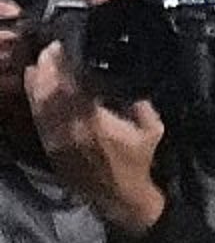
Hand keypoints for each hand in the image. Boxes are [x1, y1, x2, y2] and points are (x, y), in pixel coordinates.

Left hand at [24, 39, 167, 242]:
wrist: (116, 196)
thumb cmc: (136, 162)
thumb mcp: (152, 129)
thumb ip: (141, 103)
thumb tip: (130, 83)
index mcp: (94, 121)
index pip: (72, 84)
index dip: (65, 63)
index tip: (67, 45)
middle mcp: (68, 127)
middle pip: (48, 89)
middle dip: (48, 66)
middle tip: (52, 47)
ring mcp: (54, 137)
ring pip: (37, 102)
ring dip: (38, 79)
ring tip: (42, 61)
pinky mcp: (47, 145)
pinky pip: (36, 116)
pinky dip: (35, 97)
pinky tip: (36, 84)